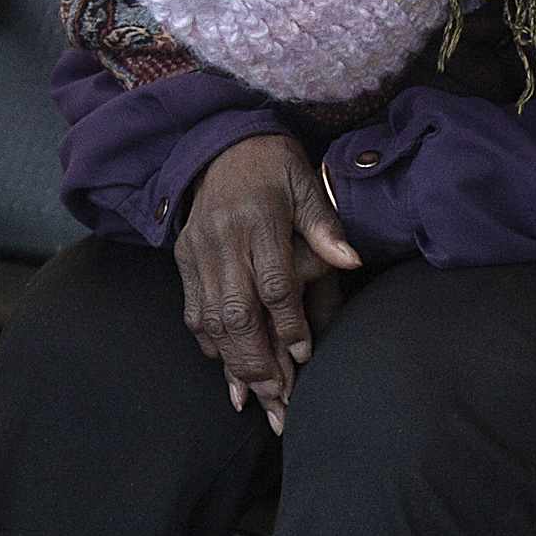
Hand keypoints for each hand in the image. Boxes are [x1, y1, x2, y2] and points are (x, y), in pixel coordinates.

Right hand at [173, 133, 359, 432]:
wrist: (221, 142)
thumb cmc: (275, 166)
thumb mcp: (307, 184)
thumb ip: (325, 225)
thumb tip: (351, 261)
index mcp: (258, 219)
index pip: (274, 284)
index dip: (289, 324)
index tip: (305, 356)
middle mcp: (223, 238)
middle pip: (236, 311)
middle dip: (256, 358)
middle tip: (277, 393)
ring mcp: (198, 250)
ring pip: (210, 317)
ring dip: (231, 359)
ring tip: (253, 392)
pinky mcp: (183, 257)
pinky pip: (192, 308)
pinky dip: (207, 339)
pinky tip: (223, 362)